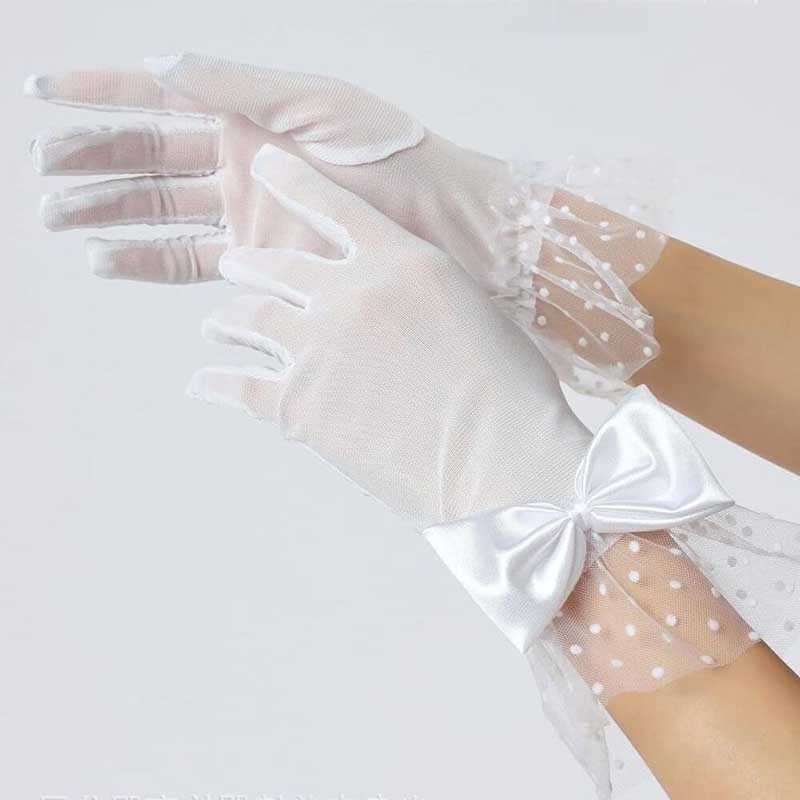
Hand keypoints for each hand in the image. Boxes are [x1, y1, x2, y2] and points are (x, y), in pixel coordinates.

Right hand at [28, 54, 663, 392]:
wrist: (444, 224)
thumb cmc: (392, 155)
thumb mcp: (313, 104)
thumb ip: (235, 85)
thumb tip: (159, 64)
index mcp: (250, 114)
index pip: (159, 99)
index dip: (100, 96)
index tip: (40, 95)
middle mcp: (243, 162)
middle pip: (150, 158)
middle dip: (93, 163)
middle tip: (41, 174)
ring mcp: (250, 214)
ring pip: (161, 212)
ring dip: (109, 216)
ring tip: (59, 221)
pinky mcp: (262, 260)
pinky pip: (190, 261)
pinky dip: (147, 262)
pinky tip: (106, 264)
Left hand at [188, 143, 588, 523]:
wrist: (498, 457)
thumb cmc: (509, 390)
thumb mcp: (472, 312)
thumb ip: (421, 293)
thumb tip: (392, 305)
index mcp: (397, 261)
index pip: (330, 204)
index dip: (290, 180)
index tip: (262, 166)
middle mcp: (346, 293)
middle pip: (276, 265)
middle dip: (249, 263)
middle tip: (235, 265)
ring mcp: (315, 348)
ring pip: (247, 318)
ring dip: (225, 319)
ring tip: (214, 323)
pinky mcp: (296, 406)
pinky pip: (236, 386)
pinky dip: (214, 384)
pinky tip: (201, 384)